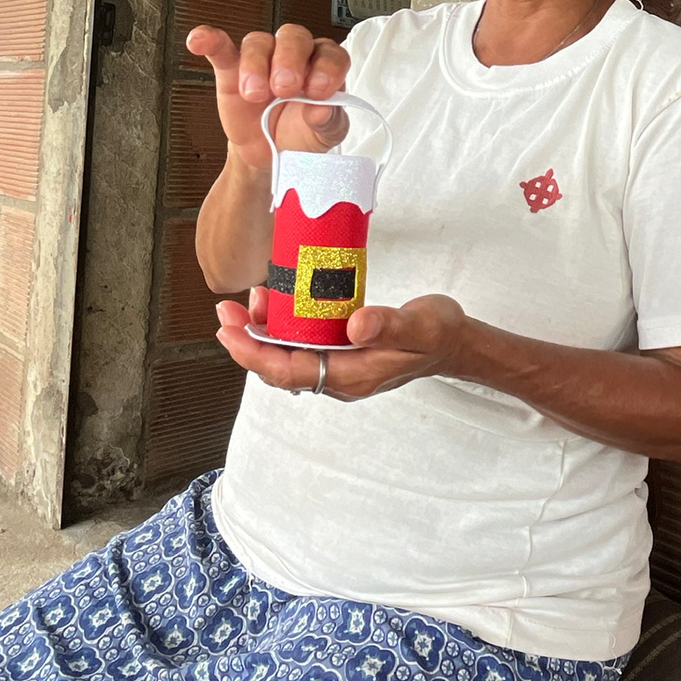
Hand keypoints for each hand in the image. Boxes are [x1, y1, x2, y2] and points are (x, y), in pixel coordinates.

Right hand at [187, 24, 349, 178]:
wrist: (268, 154)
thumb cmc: (300, 136)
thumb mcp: (322, 136)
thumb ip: (328, 122)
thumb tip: (323, 110)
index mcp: (323, 67)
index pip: (331, 54)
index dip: (327, 68)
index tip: (318, 92)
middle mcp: (295, 56)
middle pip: (294, 38)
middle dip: (289, 60)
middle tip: (284, 88)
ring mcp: (262, 60)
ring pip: (258, 42)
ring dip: (255, 64)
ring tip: (253, 94)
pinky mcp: (232, 69)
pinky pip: (220, 47)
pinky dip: (209, 40)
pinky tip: (199, 41)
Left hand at [215, 292, 467, 398]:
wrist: (454, 343)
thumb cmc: (438, 333)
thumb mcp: (421, 325)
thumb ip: (389, 325)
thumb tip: (355, 325)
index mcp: (353, 375)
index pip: (289, 372)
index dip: (254, 353)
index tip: (231, 330)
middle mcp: (339, 377)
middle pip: (279, 368)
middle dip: (247, 342)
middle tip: (226, 311)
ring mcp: (338, 368)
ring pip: (287, 357)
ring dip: (262, 334)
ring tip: (246, 303)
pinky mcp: (340, 354)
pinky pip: (301, 347)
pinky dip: (282, 328)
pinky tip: (275, 304)